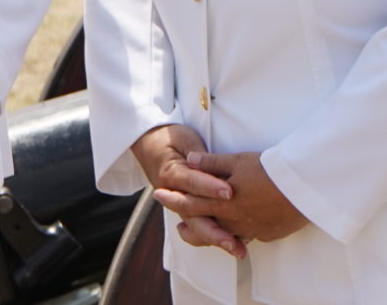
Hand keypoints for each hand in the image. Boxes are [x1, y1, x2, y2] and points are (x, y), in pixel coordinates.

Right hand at [131, 124, 243, 258]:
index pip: (194, 182)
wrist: (150, 146)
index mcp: (172, 173)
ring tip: (237, 249)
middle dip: (215, 230)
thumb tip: (205, 160)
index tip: (229, 191)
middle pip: (195, 216)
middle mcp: (175, 195)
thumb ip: (196, 153)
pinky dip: (215, 237)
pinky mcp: (188, 210)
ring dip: (217, 239)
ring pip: (197, 228)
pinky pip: (200, 227)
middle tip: (232, 240)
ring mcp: (181, 206)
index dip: (211, 187)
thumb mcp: (184, 138)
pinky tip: (235, 242)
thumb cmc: (170, 139)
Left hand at [181, 151, 307, 243]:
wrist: (304, 188)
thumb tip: (190, 161)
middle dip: (187, 224)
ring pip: (223, 235)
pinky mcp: (266, 233)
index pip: (190, 202)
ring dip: (209, 234)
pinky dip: (235, 235)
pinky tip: (235, 233)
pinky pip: (245, 236)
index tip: (159, 196)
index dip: (173, 199)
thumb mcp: (239, 161)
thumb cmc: (271, 170)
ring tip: (199, 233)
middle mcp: (233, 220)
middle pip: (204, 224)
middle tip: (176, 227)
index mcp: (222, 201)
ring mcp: (250, 229)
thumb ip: (212, 164)